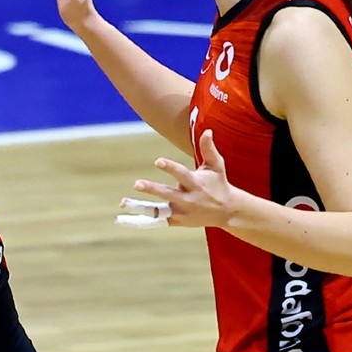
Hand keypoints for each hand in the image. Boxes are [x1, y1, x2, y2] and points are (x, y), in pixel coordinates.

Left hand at [129, 129, 243, 228]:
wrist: (228, 211)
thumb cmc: (218, 184)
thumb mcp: (217, 166)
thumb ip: (209, 149)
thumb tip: (207, 130)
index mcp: (196, 184)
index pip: (181, 175)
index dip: (170, 168)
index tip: (157, 161)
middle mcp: (188, 199)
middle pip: (167, 194)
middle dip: (152, 189)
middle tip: (136, 183)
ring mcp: (182, 212)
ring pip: (159, 211)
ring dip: (140, 207)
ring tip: (123, 202)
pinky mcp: (177, 221)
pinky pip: (157, 221)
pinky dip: (141, 221)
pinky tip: (124, 218)